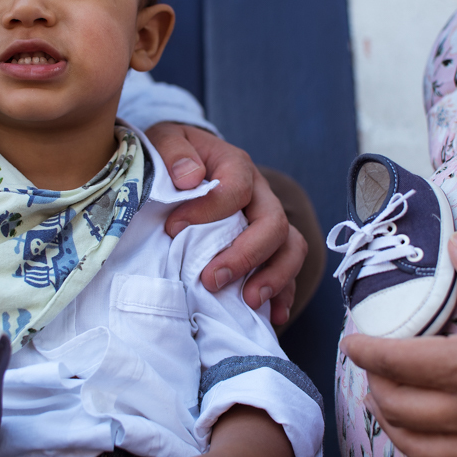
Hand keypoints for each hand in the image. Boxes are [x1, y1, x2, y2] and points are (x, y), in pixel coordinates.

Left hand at [145, 123, 304, 322]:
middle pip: (273, 223)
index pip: (235, 189)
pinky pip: (287, 268)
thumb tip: (189, 178)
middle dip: (246, 256)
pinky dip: (284, 293)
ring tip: (249, 302)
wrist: (182, 161)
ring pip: (291, 247)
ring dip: (274, 277)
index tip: (172, 229)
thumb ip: (174, 152)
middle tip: (211, 279)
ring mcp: (267, 220)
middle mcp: (260, 194)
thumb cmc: (173, 156)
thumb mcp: (165, 140)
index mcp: (236, 165)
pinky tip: (273, 317)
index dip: (207, 211)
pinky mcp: (266, 245)